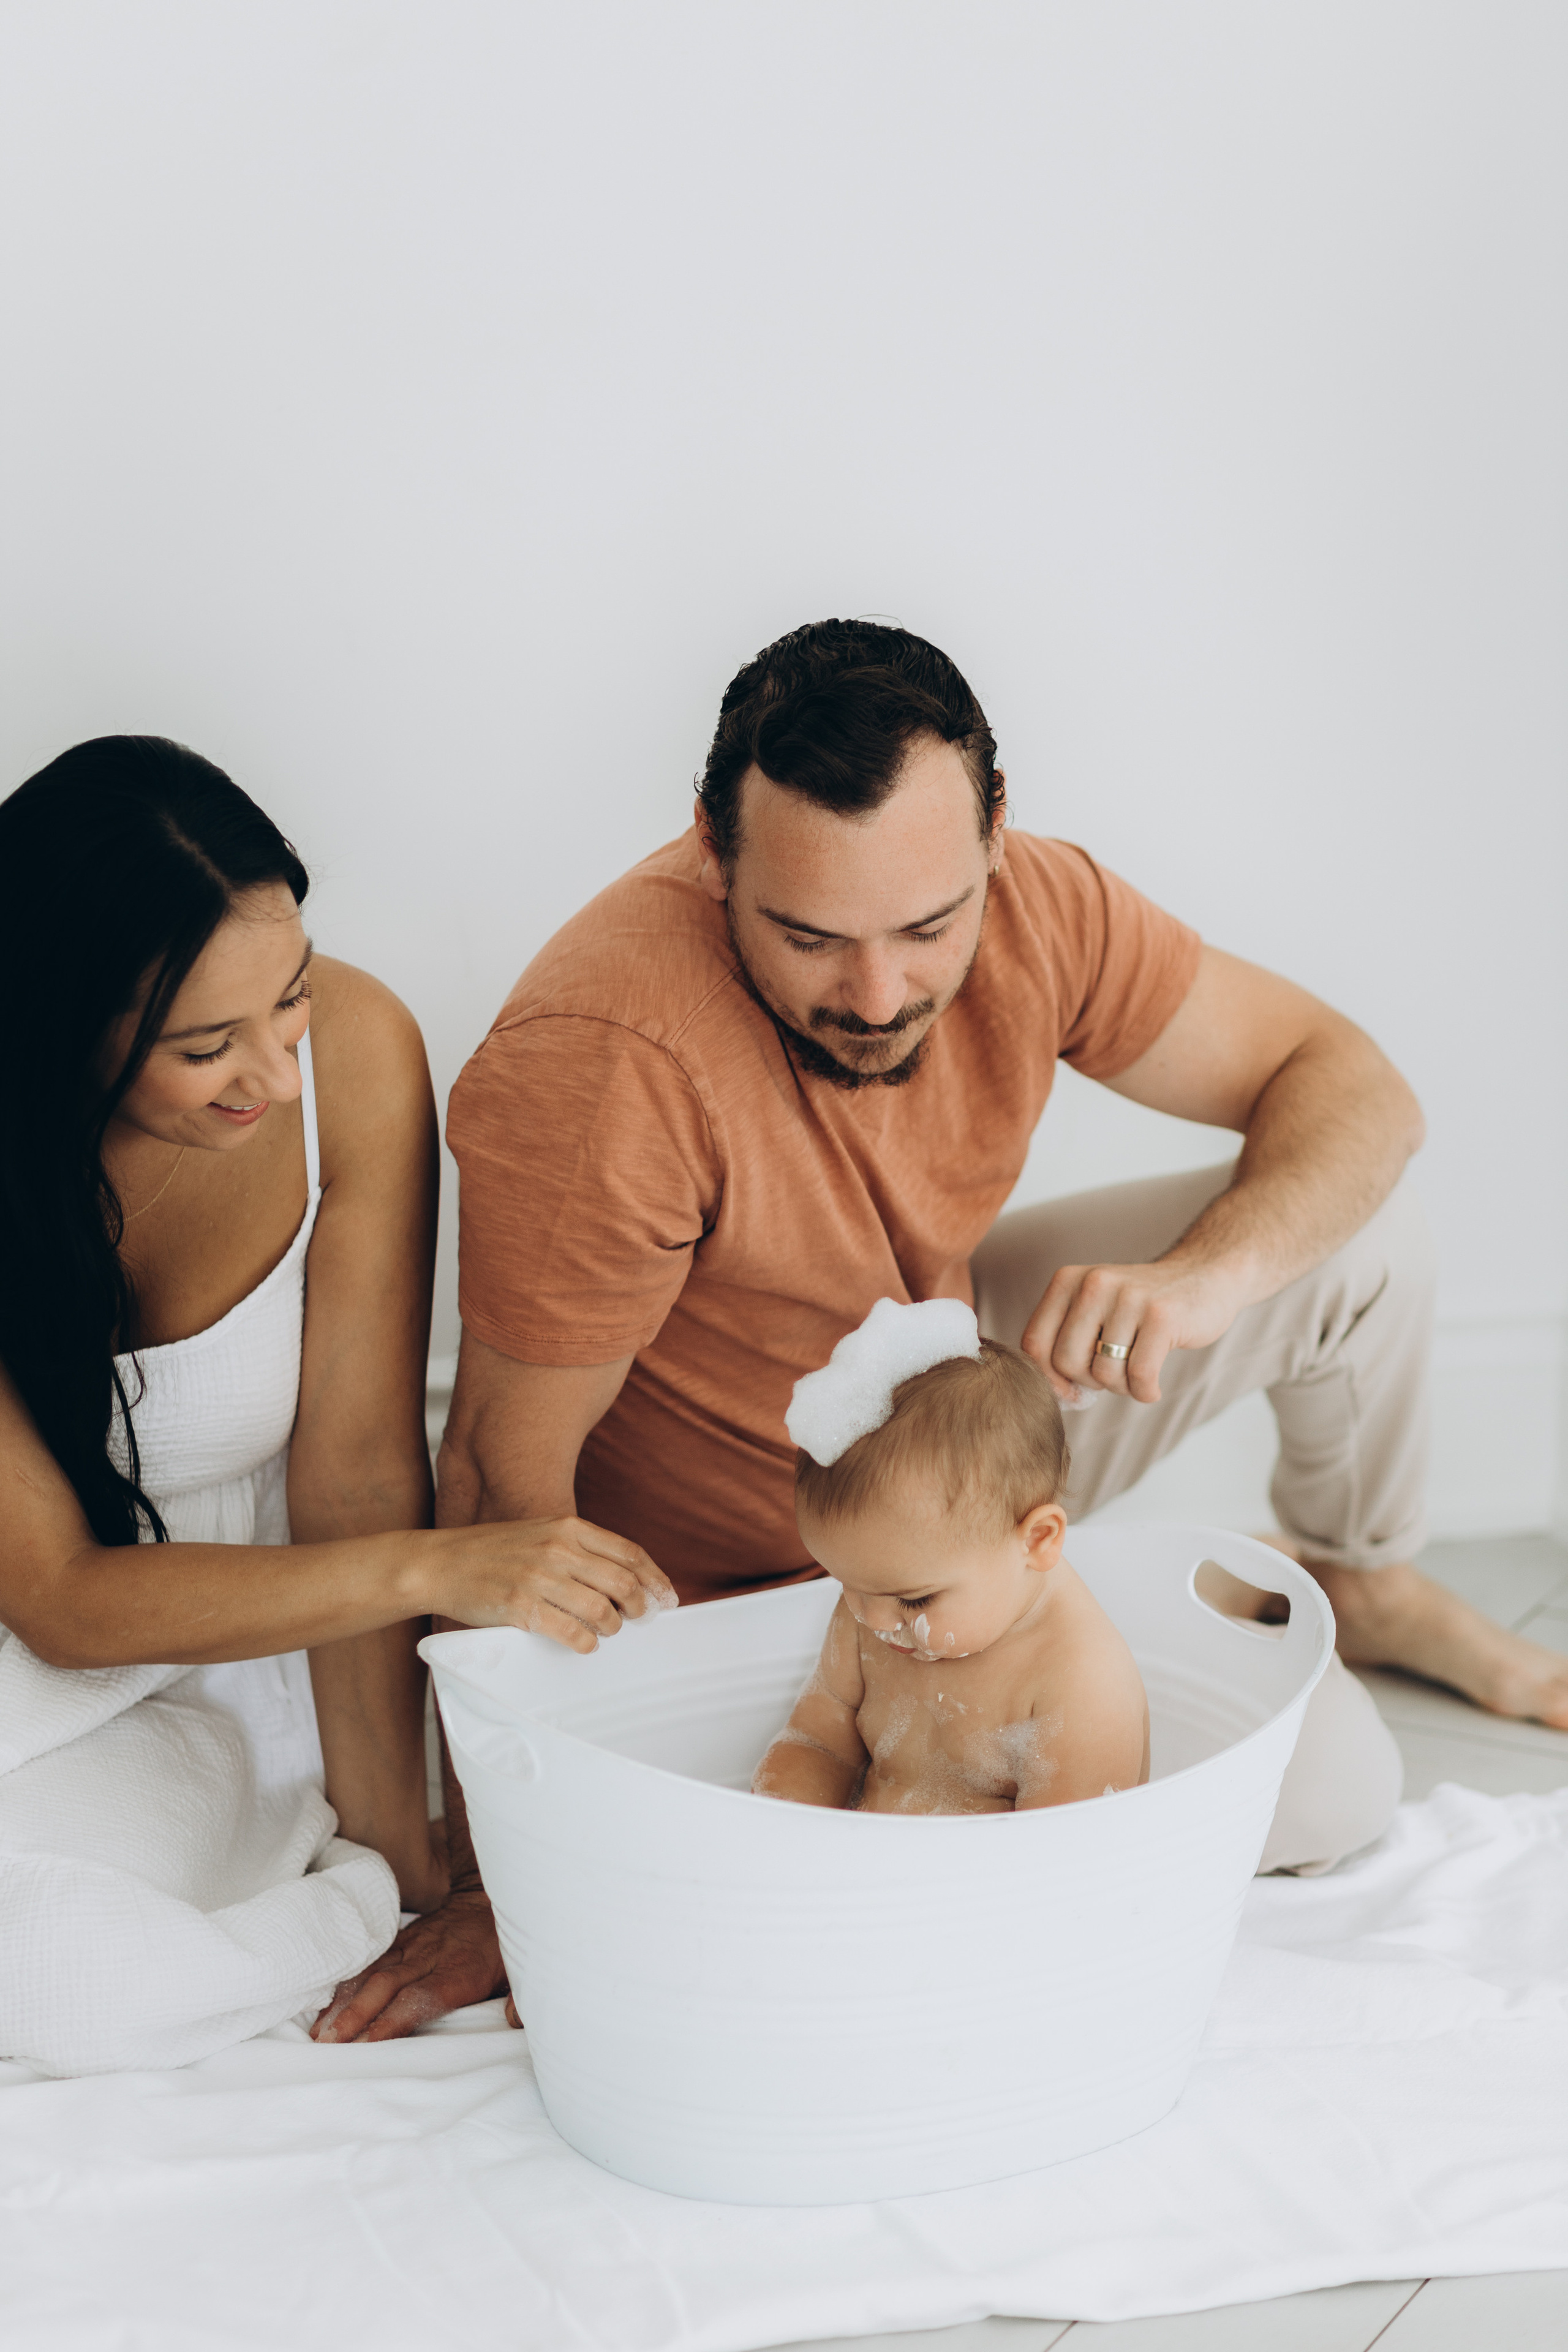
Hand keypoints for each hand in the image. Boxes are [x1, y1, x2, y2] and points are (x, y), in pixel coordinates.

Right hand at [311, 1887, 509, 2042]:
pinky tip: (329, 2006)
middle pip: (388, 1986)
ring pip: (373, 1973)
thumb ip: (519, 1998)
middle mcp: (430, 1956)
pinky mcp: (402, 1938)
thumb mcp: (520, 1970)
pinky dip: (348, 1984)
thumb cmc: (503, 1946)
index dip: (393, 2019)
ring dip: (345, 2002)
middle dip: (357, 2015)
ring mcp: (413, 1945)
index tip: (368, 2043)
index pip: (421, 1996)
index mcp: (461, 1969)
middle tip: (331, 2044)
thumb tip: (514, 2020)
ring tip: (320, 2032)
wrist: (489, 1895)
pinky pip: (371, 1962)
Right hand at [436, 1515, 675, 1652]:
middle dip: (640, 1607)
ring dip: (612, 1628)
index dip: (655, 1578)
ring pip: (603, 1611)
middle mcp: (558, 1548)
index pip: (630, 1552)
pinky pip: (572, 1633)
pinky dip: (586, 1643)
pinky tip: (583, 1644)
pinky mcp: (522, 1607)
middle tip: (639, 1620)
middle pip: (624, 1582)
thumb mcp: (540, 1532)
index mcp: (568, 1526)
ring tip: (604, 1631)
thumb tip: (621, 1576)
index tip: (667, 1598)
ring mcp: (540, 1578)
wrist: (440, 1563)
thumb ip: (578, 1547)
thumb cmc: (492, 1551)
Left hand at [1021, 1257, 1248, 1404]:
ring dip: (1122, 1387)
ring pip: (1104, 1373)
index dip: (1049, 1378)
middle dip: (1090, 1382)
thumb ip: (1066, 1343)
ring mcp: (1129, 1297)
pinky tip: (1153, 1386)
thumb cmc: (1142, 1307)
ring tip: (1138, 1372)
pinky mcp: (1162, 1316)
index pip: (1034, 1343)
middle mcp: (1094, 1284)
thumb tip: (1055, 1395)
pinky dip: (1145, 1392)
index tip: (1072, 1389)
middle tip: (1115, 1374)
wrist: (1206, 1276)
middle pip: (1067, 1362)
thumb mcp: (1095, 1310)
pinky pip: (1140, 1377)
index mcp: (1068, 1281)